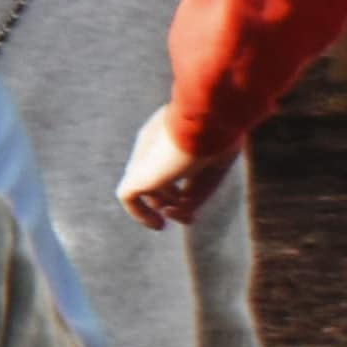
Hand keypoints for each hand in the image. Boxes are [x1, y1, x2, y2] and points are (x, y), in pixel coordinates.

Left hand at [121, 104, 238, 228]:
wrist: (206, 122)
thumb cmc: (218, 141)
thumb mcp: (213, 169)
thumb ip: (198, 192)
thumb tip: (181, 217)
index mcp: (170, 132)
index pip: (168, 160)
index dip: (179, 182)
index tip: (193, 201)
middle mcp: (153, 143)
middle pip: (156, 175)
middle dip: (170, 197)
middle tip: (189, 215)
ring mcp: (142, 158)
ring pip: (145, 187)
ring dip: (159, 206)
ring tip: (175, 216)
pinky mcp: (136, 174)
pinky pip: (128, 198)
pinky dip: (140, 214)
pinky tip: (158, 224)